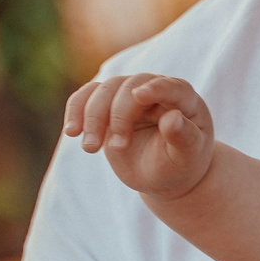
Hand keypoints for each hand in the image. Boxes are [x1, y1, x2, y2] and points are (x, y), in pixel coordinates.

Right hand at [63, 73, 214, 199]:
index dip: (156, 88)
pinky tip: (72, 131)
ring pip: (104, 90)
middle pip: (129, 88)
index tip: (140, 95)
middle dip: (119, 116)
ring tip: (90, 149)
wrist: (162, 174)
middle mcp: (153, 89)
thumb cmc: (180, 163)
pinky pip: (85, 97)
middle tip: (117, 148)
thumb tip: (173, 118)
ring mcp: (127, 94)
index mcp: (182, 99)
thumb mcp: (187, 156)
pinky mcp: (106, 104)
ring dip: (92, 117)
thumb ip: (183, 136)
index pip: (170, 86)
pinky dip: (75, 111)